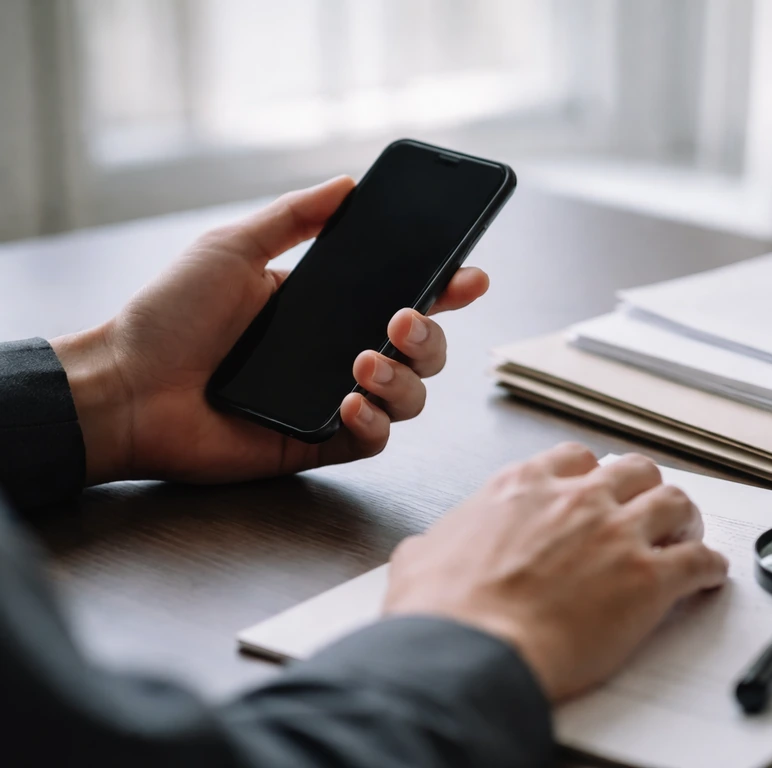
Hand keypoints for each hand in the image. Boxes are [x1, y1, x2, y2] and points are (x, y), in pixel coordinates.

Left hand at [50, 176, 488, 484]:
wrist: (125, 388)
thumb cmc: (168, 317)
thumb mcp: (233, 248)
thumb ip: (295, 216)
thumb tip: (349, 183)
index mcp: (325, 308)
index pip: (403, 296)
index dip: (444, 288)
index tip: (470, 275)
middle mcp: (338, 353)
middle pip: (423, 350)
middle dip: (430, 335)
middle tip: (400, 318)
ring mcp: (332, 400)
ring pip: (410, 398)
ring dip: (403, 379)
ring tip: (363, 362)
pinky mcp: (318, 442)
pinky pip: (375, 439)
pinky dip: (374, 421)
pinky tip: (349, 402)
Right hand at [384, 444, 728, 701]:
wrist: (471, 650)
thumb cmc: (444, 612)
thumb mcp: (420, 558)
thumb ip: (436, 543)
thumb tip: (426, 551)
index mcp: (523, 487)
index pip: (574, 458)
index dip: (591, 475)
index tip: (596, 489)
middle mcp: (576, 500)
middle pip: (634, 470)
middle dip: (644, 488)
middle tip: (647, 509)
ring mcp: (616, 534)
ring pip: (675, 501)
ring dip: (684, 519)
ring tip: (686, 534)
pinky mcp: (647, 580)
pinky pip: (699, 560)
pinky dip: (709, 567)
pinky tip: (709, 576)